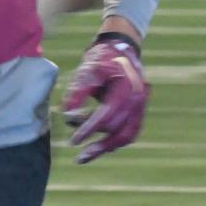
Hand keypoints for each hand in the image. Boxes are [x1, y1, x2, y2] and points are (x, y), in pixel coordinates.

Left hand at [63, 37, 149, 163]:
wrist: (120, 49)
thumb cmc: (102, 58)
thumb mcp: (88, 69)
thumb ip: (78, 90)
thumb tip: (65, 112)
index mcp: (127, 88)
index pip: (107, 115)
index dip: (89, 129)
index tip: (73, 141)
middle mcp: (138, 100)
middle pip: (119, 131)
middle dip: (97, 142)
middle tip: (77, 153)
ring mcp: (141, 107)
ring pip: (126, 136)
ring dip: (106, 147)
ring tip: (85, 156)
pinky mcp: (138, 112)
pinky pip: (129, 133)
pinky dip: (113, 141)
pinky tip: (97, 146)